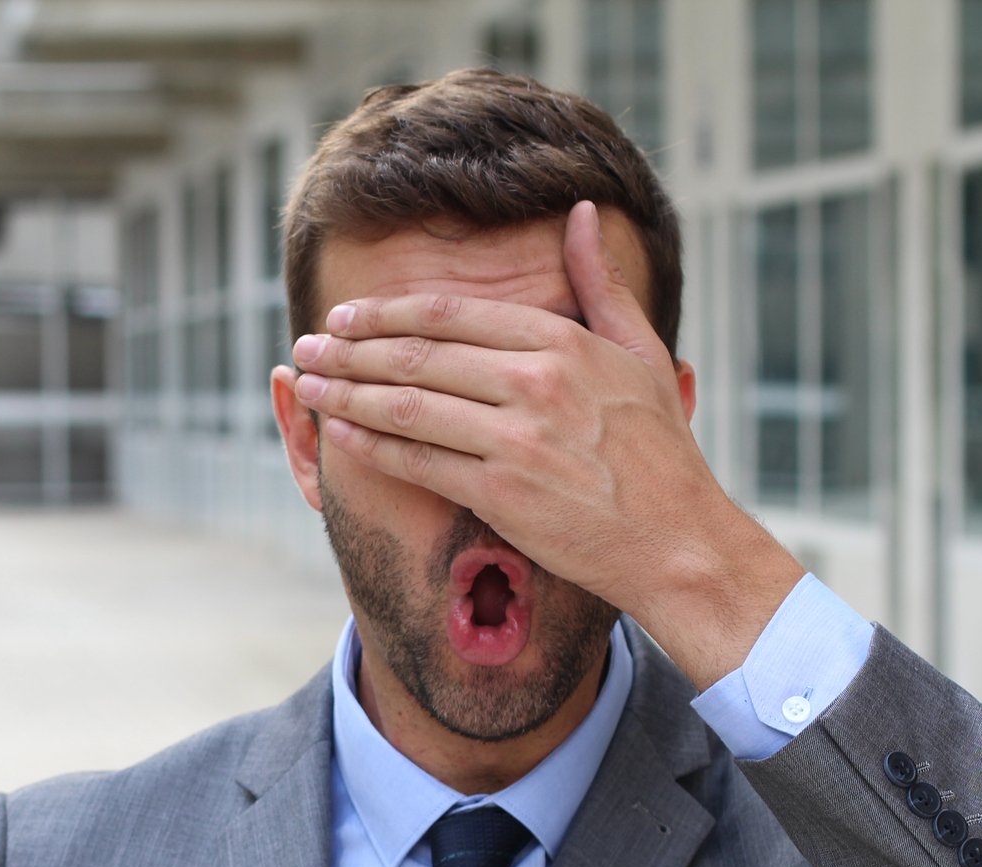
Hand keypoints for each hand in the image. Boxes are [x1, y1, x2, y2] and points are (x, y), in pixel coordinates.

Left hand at [290, 200, 803, 686]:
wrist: (676, 540)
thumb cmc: (659, 449)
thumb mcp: (641, 352)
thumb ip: (600, 283)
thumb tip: (582, 211)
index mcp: (562, 342)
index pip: (450, 314)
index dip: (386, 313)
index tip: (345, 316)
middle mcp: (535, 383)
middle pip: (417, 356)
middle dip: (349, 350)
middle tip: (305, 346)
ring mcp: (516, 440)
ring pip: (407, 406)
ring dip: (346, 394)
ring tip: (305, 386)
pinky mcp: (501, 494)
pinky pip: (418, 462)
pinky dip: (370, 445)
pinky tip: (338, 433)